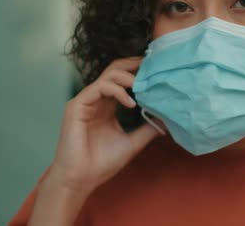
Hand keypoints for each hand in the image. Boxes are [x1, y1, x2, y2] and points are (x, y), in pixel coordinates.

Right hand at [48, 57, 162, 194]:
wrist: (81, 180)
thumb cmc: (102, 163)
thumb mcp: (133, 142)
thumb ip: (148, 129)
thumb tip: (168, 118)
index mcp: (107, 105)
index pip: (123, 79)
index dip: (139, 72)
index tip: (158, 71)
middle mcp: (96, 99)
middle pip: (115, 69)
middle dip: (134, 64)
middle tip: (154, 65)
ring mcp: (86, 101)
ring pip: (108, 75)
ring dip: (129, 77)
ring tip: (145, 85)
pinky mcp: (77, 105)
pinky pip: (100, 88)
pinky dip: (118, 91)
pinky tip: (131, 103)